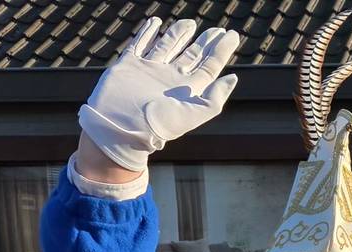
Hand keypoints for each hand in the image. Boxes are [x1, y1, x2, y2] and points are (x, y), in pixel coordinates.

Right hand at [79, 18, 239, 171]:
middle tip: (216, 30)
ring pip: (168, 46)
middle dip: (205, 42)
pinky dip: (147, 33)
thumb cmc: (156, 126)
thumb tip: (232, 77)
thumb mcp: (193, 114)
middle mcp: (170, 79)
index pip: (210, 65)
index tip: (232, 35)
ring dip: (179, 34)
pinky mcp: (129, 65)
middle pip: (193, 55)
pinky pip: (139, 44)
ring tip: (190, 23)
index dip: (222, 50)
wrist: (119, 128)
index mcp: (188, 90)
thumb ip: (214, 98)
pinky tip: (154, 22)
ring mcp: (150, 70)